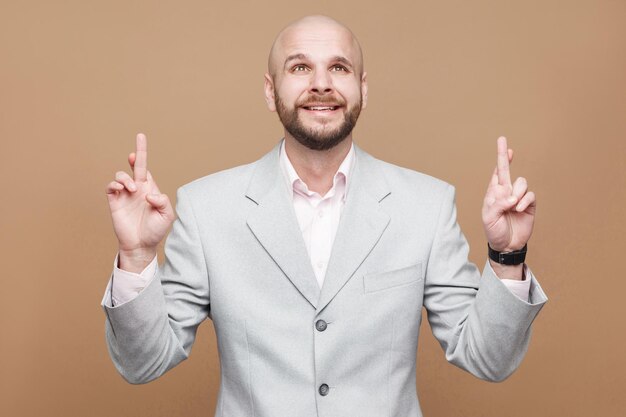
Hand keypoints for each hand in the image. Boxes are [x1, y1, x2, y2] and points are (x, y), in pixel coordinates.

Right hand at [105, 133, 174, 270]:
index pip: (147, 170)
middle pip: (136, 166)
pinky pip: (111, 188)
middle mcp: (137, 189)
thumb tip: (147, 193)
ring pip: (121, 176)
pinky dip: (115, 184)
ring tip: (131, 189)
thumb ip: (162, 201)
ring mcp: (125, 195)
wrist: (141, 245)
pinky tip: (122, 189)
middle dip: (138, 152)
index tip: (141, 143)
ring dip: (125, 178)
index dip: (144, 157)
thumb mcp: (166, 216)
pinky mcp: (115, 202)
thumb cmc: (155, 231)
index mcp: (150, 189)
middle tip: (140, 137)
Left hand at [482, 136, 535, 252]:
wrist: (507, 245)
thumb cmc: (494, 231)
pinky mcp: (529, 205)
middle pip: (507, 170)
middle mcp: (506, 191)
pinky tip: (519, 209)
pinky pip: (530, 195)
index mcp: (494, 192)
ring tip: (512, 207)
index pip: (497, 172)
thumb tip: (512, 197)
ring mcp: (519, 197)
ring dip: (517, 194)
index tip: (503, 142)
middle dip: (505, 155)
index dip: (501, 158)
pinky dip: (524, 202)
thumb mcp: (489, 218)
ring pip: (522, 183)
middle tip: (504, 142)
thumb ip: (498, 204)